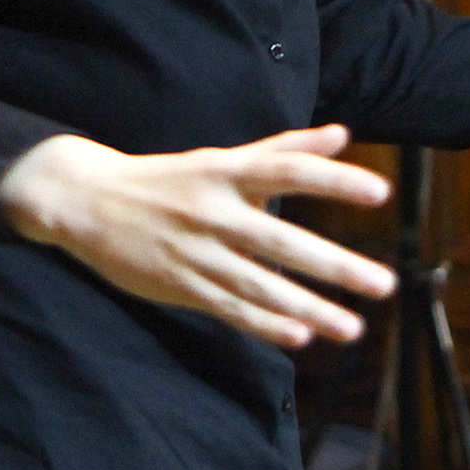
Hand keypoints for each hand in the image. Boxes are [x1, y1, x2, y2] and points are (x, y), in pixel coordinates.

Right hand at [0, 124, 396, 348]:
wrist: (85, 201)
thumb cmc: (166, 178)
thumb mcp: (221, 157)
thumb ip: (283, 149)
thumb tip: (341, 133)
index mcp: (226, 172)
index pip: (290, 171)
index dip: (334, 181)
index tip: (379, 193)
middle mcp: (214, 212)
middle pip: (282, 241)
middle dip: (335, 266)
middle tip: (384, 284)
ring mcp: (196, 253)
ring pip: (261, 285)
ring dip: (309, 308)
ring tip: (353, 327)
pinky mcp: (180, 285)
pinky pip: (229, 308)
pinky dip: (264, 324)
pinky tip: (300, 336)